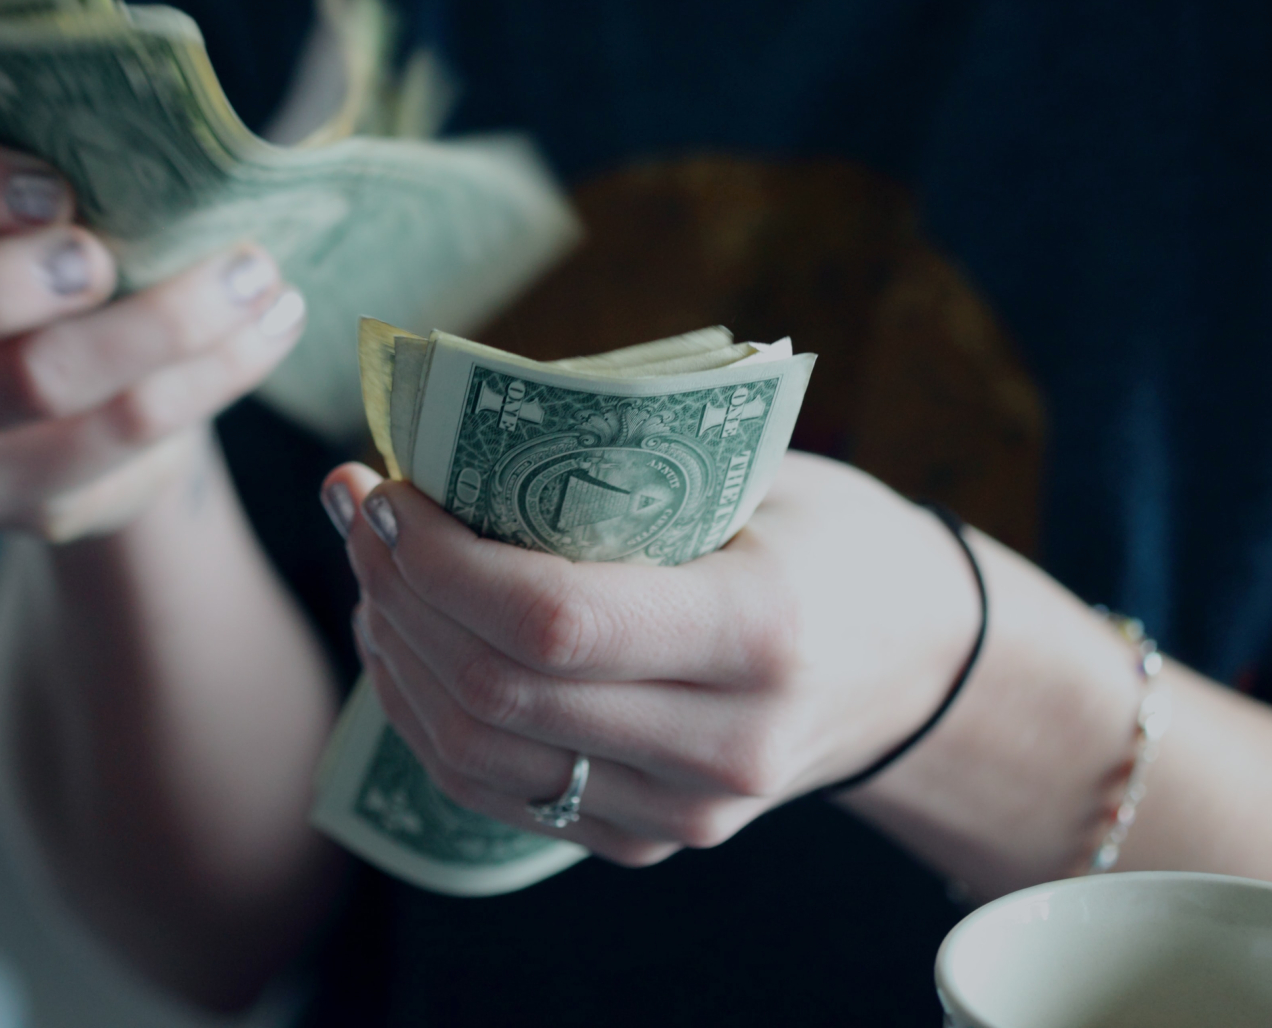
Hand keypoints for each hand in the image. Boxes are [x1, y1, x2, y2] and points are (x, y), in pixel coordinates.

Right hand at [0, 123, 305, 540]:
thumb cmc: (48, 241)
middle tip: (110, 258)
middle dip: (9, 281)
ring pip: (32, 384)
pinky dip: (207, 380)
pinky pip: (112, 445)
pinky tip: (264, 332)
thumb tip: (175, 123)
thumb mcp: (33, 184)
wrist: (69, 378)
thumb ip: (61, 146)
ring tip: (256, 277)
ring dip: (165, 325)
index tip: (54, 186)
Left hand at [331, 451, 981, 864]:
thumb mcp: (756, 473)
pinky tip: (403, 638)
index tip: (386, 488)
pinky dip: (426, 713)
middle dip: (397, 591)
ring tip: (370, 566)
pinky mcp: (648, 840)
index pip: (553, 620)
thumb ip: (621, 465)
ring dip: (395, 652)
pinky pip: (495, 792)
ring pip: (475, 755)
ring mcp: (684, 812)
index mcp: (760, 632)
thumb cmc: (827, 536)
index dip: (440, 559)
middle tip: (356, 508)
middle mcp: (723, 745)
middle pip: (497, 691)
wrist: (915, 665)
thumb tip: (448, 430)